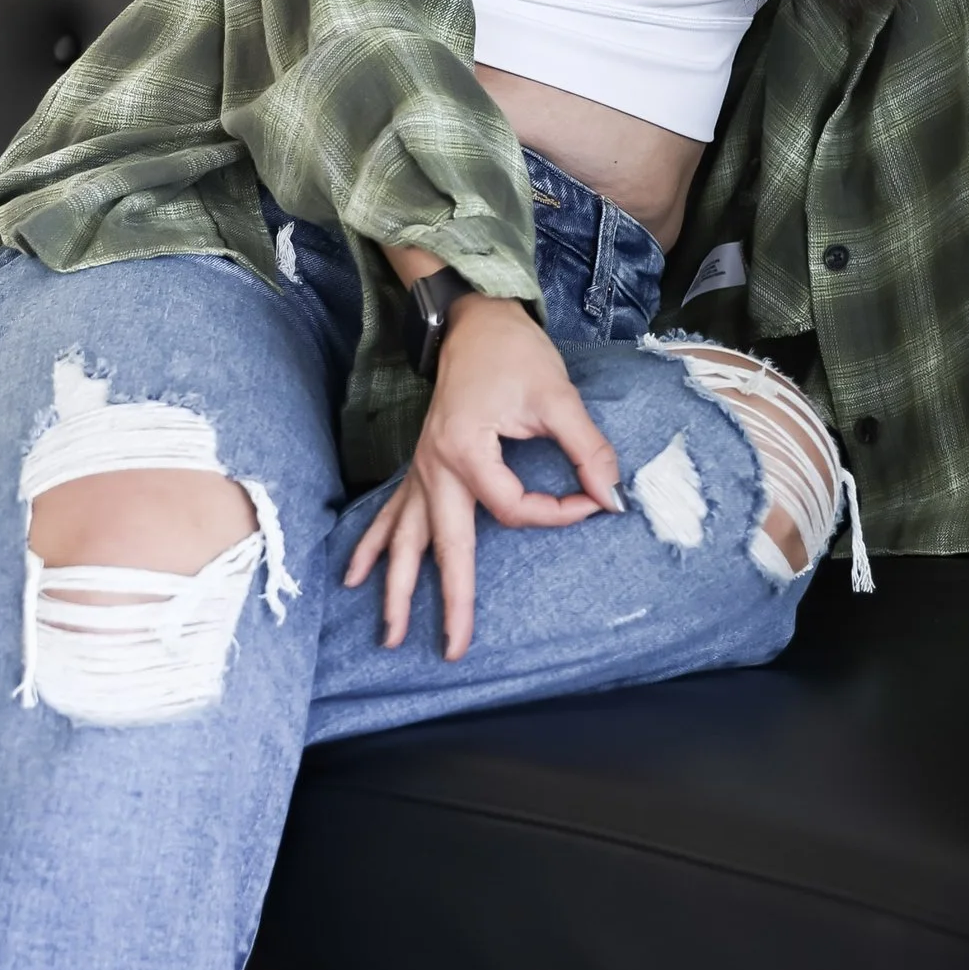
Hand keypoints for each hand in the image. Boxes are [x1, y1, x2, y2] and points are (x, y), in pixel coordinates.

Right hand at [346, 296, 622, 661]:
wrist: (471, 321)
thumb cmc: (512, 353)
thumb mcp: (558, 395)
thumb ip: (587, 448)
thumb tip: (613, 494)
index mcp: (466, 450)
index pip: (513, 509)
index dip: (557, 513)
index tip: (593, 500)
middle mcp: (434, 467)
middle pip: (441, 546)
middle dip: (446, 600)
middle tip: (453, 649)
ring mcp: (421, 470)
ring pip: (403, 540)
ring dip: (395, 588)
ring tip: (388, 636)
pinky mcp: (421, 468)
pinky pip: (390, 515)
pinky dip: (372, 547)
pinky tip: (355, 575)